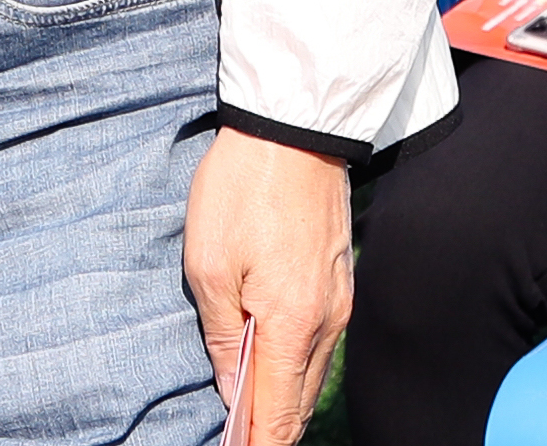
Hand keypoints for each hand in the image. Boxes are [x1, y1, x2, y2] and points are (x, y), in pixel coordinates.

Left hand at [183, 131, 351, 443]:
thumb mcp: (208, 263)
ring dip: (282, 397)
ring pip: (311, 373)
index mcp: (292, 324)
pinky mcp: (339, 283)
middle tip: (239, 439)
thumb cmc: (240, 191)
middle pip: (299, 399)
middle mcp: (326, 323)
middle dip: (270, 428)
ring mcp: (338, 304)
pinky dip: (295, 365)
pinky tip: (271, 367)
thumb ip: (222, 335)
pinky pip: (319, 343)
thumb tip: (233, 389)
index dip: (258, 442)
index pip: (278, 412)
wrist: (292, 131)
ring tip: (250, 417)